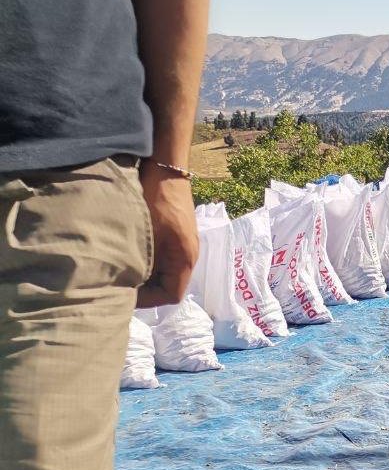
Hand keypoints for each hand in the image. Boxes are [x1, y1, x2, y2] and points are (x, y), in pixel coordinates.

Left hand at [136, 164, 198, 308]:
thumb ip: (140, 264)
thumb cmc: (155, 200)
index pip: (171, 295)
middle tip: (118, 283)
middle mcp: (188, 255)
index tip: (124, 293)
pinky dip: (148, 261)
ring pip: (165, 271)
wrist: (165, 169)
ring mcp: (183, 244)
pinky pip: (164, 258)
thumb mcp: (144, 236)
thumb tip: (126, 287)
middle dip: (145, 288)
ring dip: (145, 274)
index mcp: (184, 259)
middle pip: (169, 285)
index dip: (148, 300)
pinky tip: (130, 253)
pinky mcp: (175, 234)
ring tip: (122, 269)